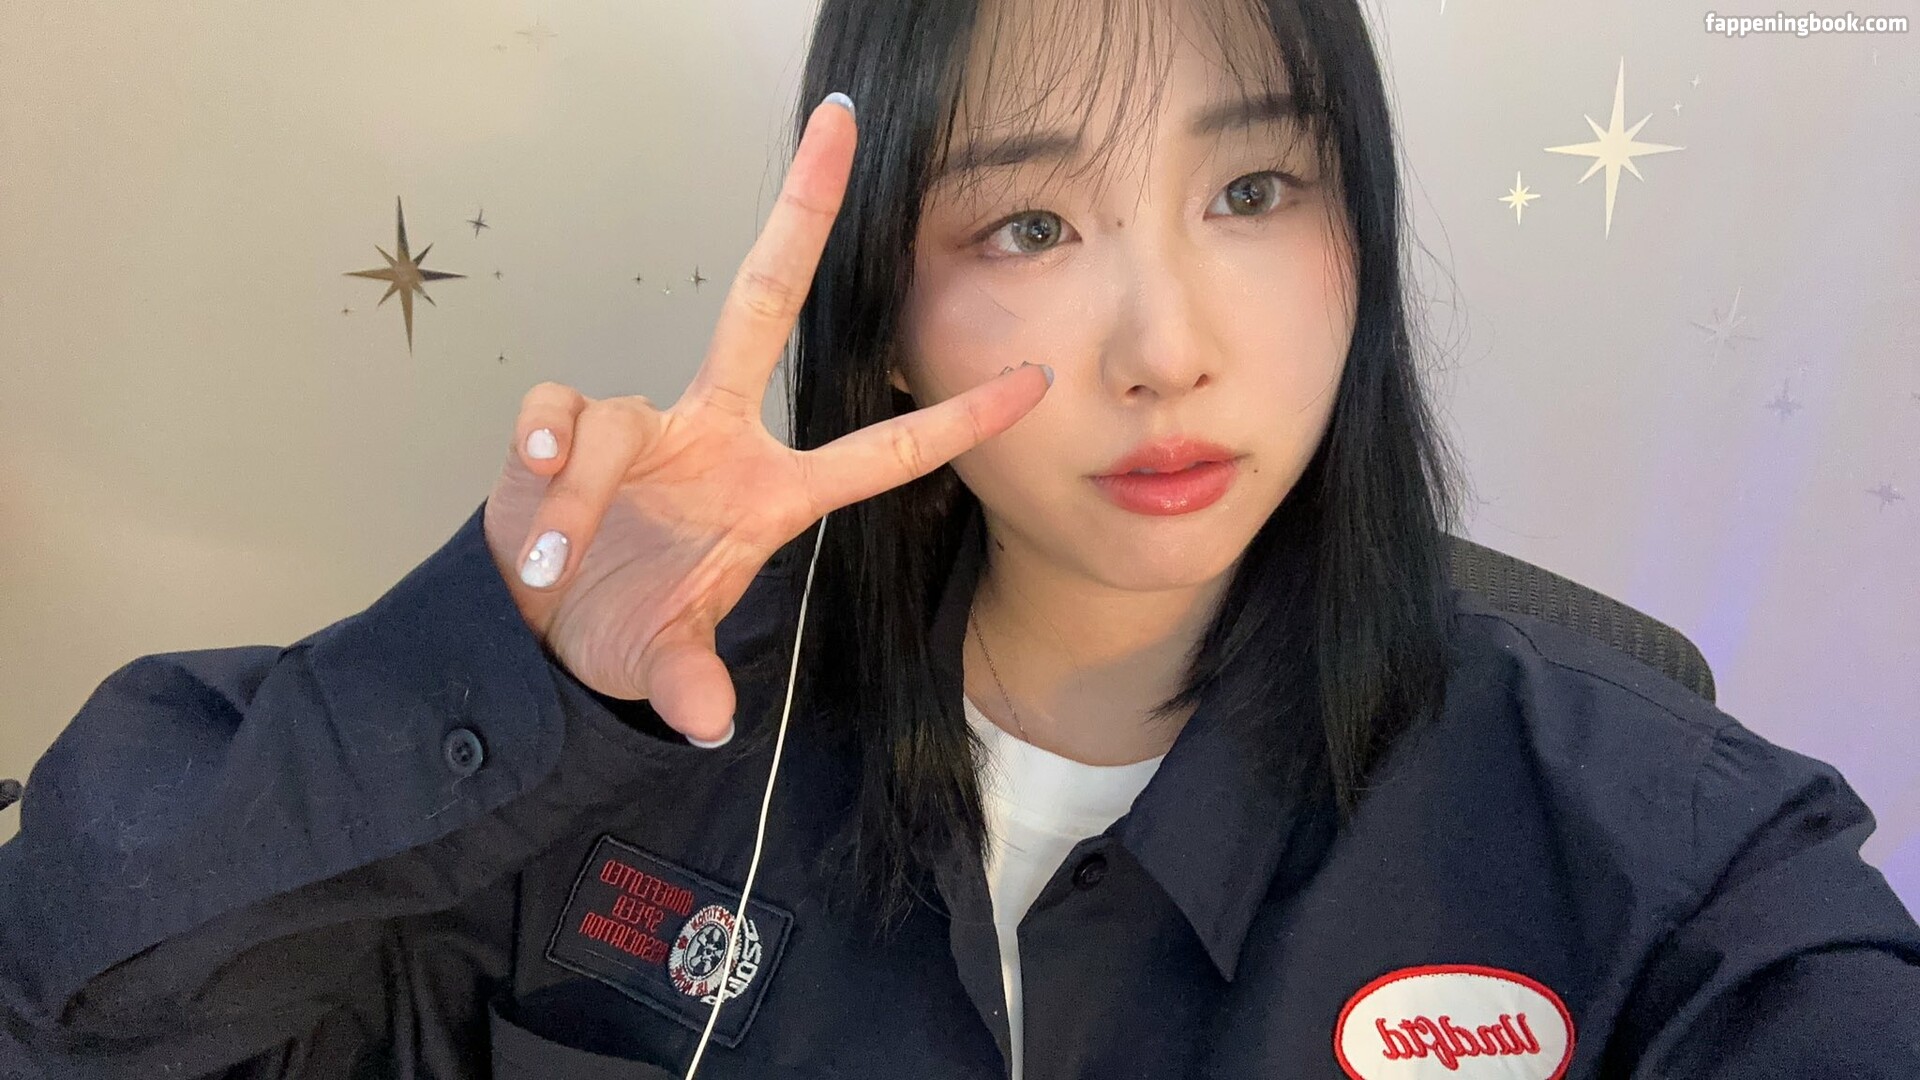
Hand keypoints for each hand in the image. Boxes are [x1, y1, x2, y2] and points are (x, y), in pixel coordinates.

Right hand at [481, 94, 1052, 744]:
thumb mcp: (662, 660)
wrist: (531, 628)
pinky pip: (559, 416)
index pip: (880, 452)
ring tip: (561, 568)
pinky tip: (533, 500)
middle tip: (839, 126)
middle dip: (800, 211)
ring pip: (618, 416)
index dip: (955, 420)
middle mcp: (715, 437)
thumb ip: (686, 681)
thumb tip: (708, 721)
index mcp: (769, 495)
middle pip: (763, 301)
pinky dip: (543, 456)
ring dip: (584, 495)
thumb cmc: (621, 628)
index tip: (1034, 378)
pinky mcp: (567, 427)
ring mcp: (642, 425)